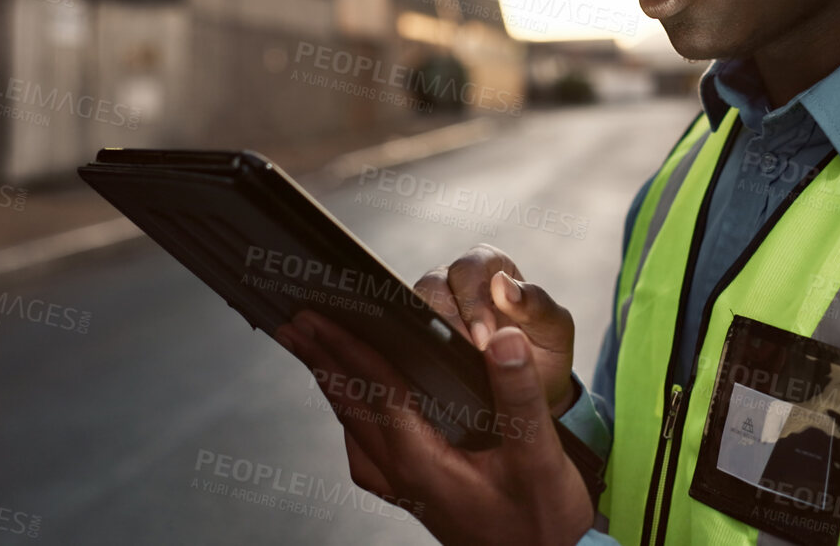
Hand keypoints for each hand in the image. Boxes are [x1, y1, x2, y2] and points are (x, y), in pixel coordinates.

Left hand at [275, 310, 593, 545]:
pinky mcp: (418, 497)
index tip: (317, 317)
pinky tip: (358, 415)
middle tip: (296, 325)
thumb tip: (502, 339)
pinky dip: (355, 423)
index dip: (346, 347)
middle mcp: (404, 477)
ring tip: (317, 356)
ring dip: (333, 388)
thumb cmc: (543, 521)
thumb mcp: (540, 456)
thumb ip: (518, 395)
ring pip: (354, 430)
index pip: (375, 391)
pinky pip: (368, 454)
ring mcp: (406, 490)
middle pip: (351, 407)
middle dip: (322, 361)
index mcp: (424, 461)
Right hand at [414, 245, 577, 415]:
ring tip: (454, 363)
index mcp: (494, 270)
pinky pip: (411, 335)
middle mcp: (460, 284)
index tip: (484, 339)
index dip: (472, 299)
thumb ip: (536, 304)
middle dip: (449, 319)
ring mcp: (439, 310)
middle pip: (434, 282)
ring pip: (416, 307)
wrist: (535, 392)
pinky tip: (438, 369)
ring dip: (433, 333)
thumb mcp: (555, 329)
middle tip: (468, 353)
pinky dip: (420, 349)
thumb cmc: (546, 350)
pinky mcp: (426, 338)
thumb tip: (503, 286)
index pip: (470, 266)